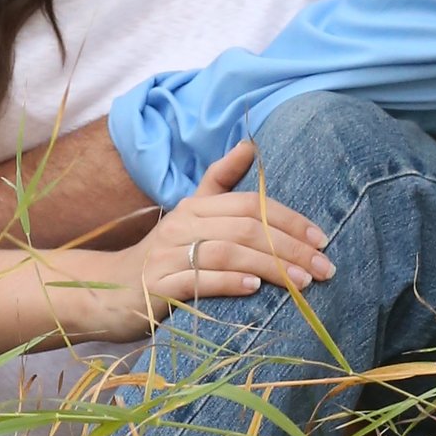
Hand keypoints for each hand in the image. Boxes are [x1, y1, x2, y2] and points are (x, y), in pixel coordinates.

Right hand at [50, 142, 329, 336]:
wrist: (108, 292)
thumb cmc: (162, 255)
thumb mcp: (190, 214)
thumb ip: (220, 181)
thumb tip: (251, 144)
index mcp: (196, 206)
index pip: (251, 204)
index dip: (289, 219)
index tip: (323, 240)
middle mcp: (182, 224)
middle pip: (246, 228)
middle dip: (291, 248)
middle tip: (326, 269)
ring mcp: (168, 255)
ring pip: (228, 252)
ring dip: (271, 267)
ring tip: (303, 283)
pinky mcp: (157, 286)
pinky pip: (199, 280)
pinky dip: (230, 281)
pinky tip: (255, 288)